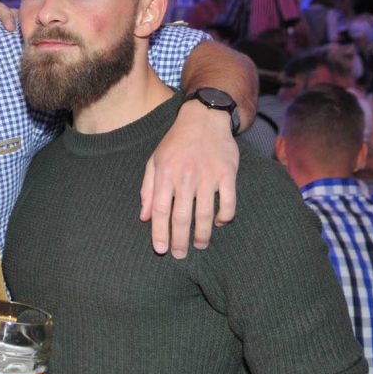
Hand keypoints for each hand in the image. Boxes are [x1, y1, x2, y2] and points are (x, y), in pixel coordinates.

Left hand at [140, 100, 237, 256]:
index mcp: (165, 173)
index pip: (161, 210)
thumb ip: (148, 189)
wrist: (204, 117)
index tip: (161, 250)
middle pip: (182, 217)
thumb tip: (144, 217)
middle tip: (179, 255)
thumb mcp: (155, 160)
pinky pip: (228, 202)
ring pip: (204, 214)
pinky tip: (219, 223)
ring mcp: (208, 175)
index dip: (159, 233)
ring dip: (202, 235)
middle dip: (179, 240)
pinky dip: (224, 217)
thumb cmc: (176, 142)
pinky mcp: (227, 174)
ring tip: (199, 246)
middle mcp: (186, 176)